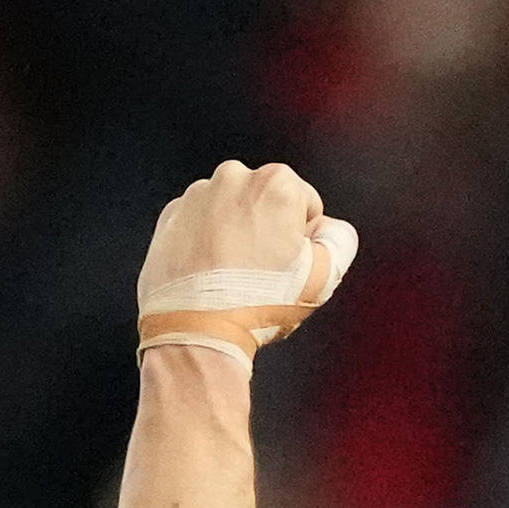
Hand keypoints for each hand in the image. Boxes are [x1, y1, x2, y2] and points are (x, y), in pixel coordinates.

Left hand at [137, 159, 355, 362]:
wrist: (196, 330)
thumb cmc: (261, 303)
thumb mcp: (322, 276)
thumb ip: (339, 240)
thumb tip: (329, 228)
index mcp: (275, 182)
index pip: (304, 203)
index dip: (302, 236)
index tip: (286, 261)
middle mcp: (232, 177)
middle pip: (264, 201)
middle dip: (266, 227)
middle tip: (260, 270)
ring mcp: (196, 196)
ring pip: (228, 210)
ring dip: (234, 232)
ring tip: (231, 274)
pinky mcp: (169, 217)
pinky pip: (197, 223)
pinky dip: (203, 240)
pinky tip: (207, 271)